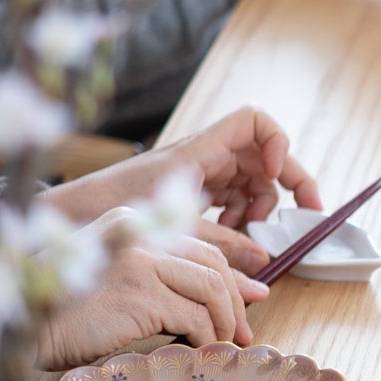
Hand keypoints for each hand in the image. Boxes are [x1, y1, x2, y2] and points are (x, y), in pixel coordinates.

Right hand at [36, 210, 268, 369]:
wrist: (18, 328)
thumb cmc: (65, 312)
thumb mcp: (117, 279)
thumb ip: (165, 278)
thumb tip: (240, 292)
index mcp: (132, 223)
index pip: (200, 246)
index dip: (231, 276)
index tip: (250, 300)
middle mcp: (139, 233)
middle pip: (213, 265)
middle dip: (234, 301)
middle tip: (242, 332)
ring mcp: (140, 262)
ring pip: (211, 289)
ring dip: (224, 322)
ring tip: (224, 344)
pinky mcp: (141, 295)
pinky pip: (194, 317)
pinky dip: (205, 336)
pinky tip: (200, 350)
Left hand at [42, 107, 321, 256]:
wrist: (71, 219)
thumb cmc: (111, 212)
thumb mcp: (172, 228)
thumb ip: (222, 244)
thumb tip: (266, 259)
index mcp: (199, 149)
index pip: (254, 120)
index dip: (276, 142)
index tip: (275, 174)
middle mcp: (206, 156)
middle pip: (266, 156)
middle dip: (291, 182)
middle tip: (310, 212)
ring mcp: (203, 174)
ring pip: (255, 182)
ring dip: (262, 208)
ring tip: (247, 236)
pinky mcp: (197, 194)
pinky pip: (236, 200)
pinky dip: (242, 219)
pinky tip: (229, 238)